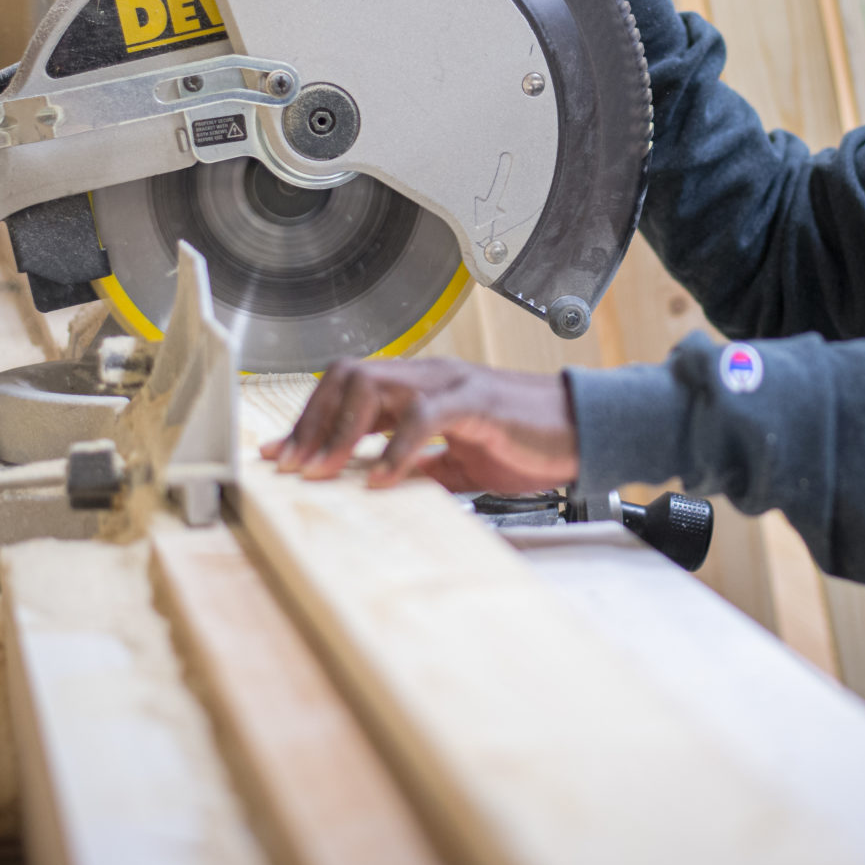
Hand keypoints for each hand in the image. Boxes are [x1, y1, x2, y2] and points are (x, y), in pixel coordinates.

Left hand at [260, 357, 579, 490]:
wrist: (584, 429)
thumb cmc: (528, 441)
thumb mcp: (463, 463)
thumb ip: (423, 467)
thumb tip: (382, 489)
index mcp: (422, 388)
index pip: (348, 388)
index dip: (309, 420)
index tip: (280, 456)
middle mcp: (429, 376)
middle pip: (346, 377)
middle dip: (311, 423)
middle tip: (293, 468)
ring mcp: (450, 383)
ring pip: (372, 386)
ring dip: (339, 433)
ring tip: (324, 472)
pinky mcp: (475, 400)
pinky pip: (422, 415)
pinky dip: (395, 448)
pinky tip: (383, 480)